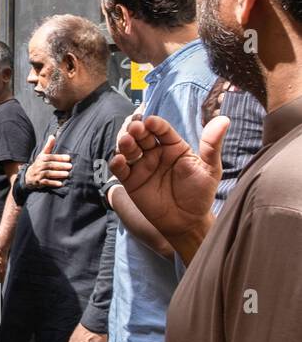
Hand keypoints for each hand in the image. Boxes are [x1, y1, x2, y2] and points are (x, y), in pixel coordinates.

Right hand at [24, 135, 72, 188]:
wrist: (28, 176)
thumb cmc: (39, 164)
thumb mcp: (42, 155)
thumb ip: (48, 146)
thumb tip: (52, 136)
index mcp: (41, 158)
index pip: (51, 157)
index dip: (59, 157)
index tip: (69, 158)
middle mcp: (39, 166)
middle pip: (50, 165)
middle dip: (60, 166)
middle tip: (70, 166)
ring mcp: (39, 174)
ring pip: (48, 173)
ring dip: (58, 174)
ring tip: (67, 174)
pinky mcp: (39, 182)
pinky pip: (46, 182)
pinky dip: (53, 183)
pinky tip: (60, 184)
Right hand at [108, 114, 225, 245]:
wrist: (187, 221)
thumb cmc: (200, 193)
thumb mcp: (209, 168)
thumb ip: (212, 145)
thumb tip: (225, 119)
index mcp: (173, 146)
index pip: (162, 130)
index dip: (156, 124)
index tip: (151, 122)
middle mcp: (155, 153)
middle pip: (141, 136)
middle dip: (136, 130)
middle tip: (135, 129)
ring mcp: (142, 166)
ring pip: (128, 149)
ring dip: (125, 143)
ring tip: (127, 142)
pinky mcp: (130, 181)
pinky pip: (120, 169)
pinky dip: (116, 163)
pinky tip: (118, 161)